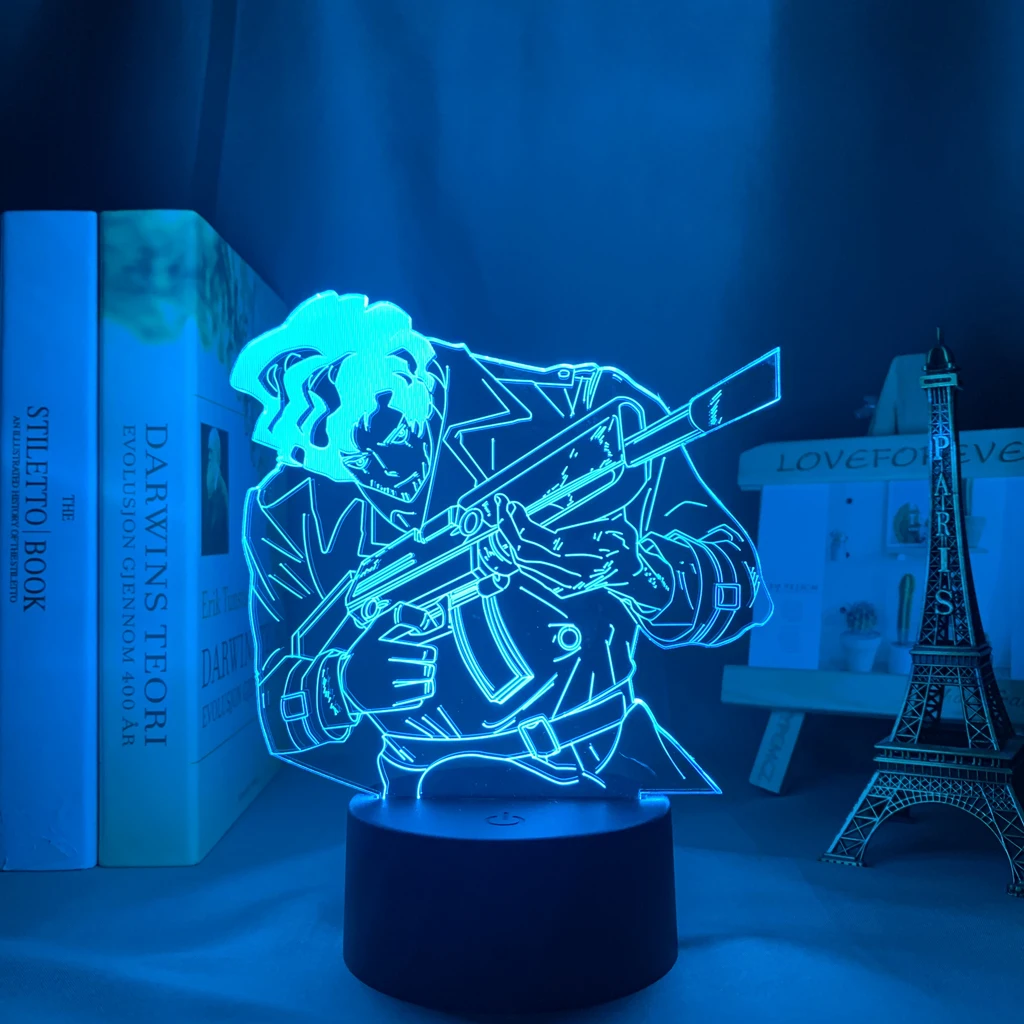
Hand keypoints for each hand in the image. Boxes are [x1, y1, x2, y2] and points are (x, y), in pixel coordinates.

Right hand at [313, 607, 435, 722]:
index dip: (428, 653)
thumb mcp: (376, 629)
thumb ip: (401, 616)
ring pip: (424, 686)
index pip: (423, 653)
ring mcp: (387, 688)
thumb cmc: (366, 652)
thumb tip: (426, 623)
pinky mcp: (389, 705)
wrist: (343, 683)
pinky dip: (418, 695)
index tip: (424, 654)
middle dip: (428, 667)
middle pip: (425, 670)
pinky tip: (411, 689)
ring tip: (420, 678)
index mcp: (385, 649)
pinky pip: (417, 700)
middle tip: (423, 666)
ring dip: (426, 681)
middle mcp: (385, 669)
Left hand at [478, 494, 671, 611]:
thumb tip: (560, 539)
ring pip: (520, 558)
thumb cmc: (628, 550)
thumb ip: (597, 533)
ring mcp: (555, 579)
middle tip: (501, 503)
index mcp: (575, 565)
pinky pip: (526, 562)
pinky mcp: (552, 577)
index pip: (535, 545)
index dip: (519, 524)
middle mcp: (560, 575)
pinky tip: (512, 525)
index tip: (512, 505)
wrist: (630, 576)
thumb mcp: (620, 534)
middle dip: (508, 527)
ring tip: (504, 510)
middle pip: (521, 551)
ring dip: (509, 534)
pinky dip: (516, 543)